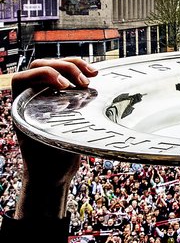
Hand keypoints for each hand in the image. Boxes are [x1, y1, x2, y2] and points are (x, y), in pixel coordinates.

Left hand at [11, 58, 97, 218]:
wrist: (52, 176)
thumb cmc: (48, 163)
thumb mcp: (51, 143)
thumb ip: (59, 123)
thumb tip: (73, 104)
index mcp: (20, 106)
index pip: (23, 77)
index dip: (44, 74)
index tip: (64, 86)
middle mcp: (31, 98)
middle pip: (42, 66)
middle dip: (65, 69)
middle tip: (85, 83)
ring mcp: (47, 96)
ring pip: (56, 67)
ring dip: (75, 67)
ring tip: (92, 77)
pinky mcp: (63, 98)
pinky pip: (68, 77)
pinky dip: (81, 73)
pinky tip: (94, 78)